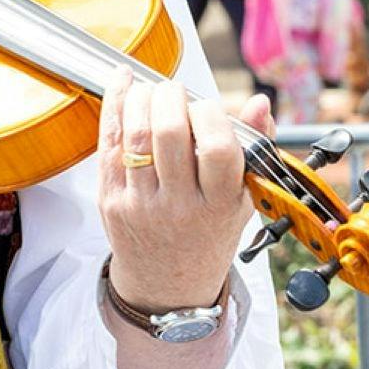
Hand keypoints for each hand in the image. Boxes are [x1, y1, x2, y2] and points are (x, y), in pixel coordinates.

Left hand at [98, 72, 271, 310]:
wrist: (168, 284)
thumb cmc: (209, 232)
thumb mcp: (242, 200)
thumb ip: (254, 149)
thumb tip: (260, 102)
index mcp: (220, 205)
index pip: (217, 148)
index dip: (210, 115)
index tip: (207, 107)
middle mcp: (180, 206)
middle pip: (170, 134)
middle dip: (171, 97)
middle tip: (174, 90)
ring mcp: (141, 204)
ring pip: (135, 135)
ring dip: (141, 98)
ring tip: (151, 90)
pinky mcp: (111, 200)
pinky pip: (108, 144)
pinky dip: (114, 107)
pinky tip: (123, 85)